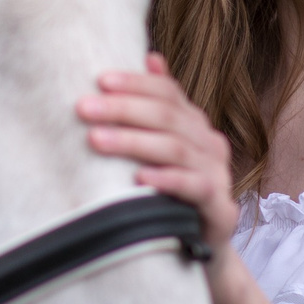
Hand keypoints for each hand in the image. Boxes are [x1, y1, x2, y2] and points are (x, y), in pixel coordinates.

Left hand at [75, 54, 240, 254]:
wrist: (202, 245)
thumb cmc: (172, 192)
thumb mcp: (163, 146)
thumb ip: (159, 107)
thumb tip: (151, 57)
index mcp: (195, 123)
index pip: (167, 93)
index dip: (135, 83)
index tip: (99, 80)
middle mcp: (209, 142)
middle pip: (166, 117)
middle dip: (122, 109)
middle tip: (84, 107)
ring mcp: (217, 173)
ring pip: (174, 149)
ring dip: (132, 141)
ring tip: (96, 139)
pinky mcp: (219, 207)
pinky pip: (193, 187)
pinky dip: (165, 179)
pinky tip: (137, 176)